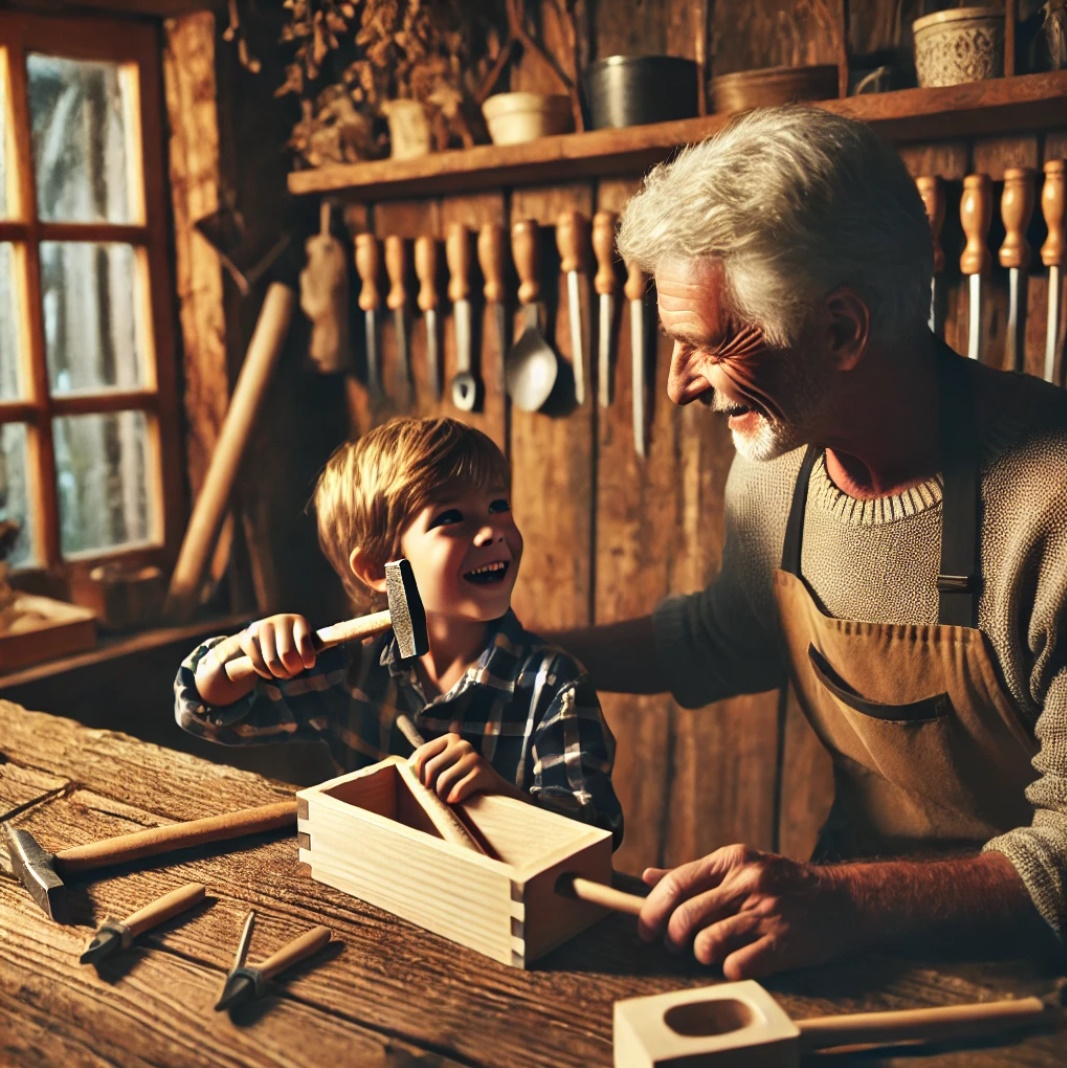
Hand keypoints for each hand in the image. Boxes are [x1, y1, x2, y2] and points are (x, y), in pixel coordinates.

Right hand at [227, 614, 317, 679]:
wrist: (263, 639)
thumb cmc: (293, 645)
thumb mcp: (307, 644)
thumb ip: (318, 647)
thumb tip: (339, 642)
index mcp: (299, 621)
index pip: (303, 639)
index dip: (307, 655)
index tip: (309, 665)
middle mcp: (280, 620)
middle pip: (287, 654)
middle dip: (292, 669)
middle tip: (293, 672)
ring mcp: (262, 627)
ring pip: (271, 661)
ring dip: (278, 673)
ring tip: (282, 673)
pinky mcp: (248, 636)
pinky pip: (257, 662)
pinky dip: (264, 672)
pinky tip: (268, 670)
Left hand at [411, 733, 509, 803]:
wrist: (495, 792)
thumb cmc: (463, 780)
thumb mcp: (447, 766)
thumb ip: (429, 763)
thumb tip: (400, 766)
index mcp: (450, 739)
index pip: (422, 755)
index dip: (417, 773)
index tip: (422, 785)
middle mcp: (462, 743)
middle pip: (431, 768)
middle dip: (430, 787)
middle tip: (436, 796)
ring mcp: (473, 756)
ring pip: (442, 781)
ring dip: (442, 796)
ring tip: (447, 799)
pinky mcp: (482, 772)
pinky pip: (457, 791)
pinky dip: (454, 799)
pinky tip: (458, 800)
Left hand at [638, 844, 857, 978]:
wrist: (843, 900)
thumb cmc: (784, 885)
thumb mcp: (740, 867)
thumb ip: (694, 874)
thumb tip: (648, 878)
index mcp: (731, 860)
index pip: (675, 883)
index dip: (653, 910)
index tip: (647, 929)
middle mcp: (747, 882)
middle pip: (685, 916)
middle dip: (672, 939)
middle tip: (676, 947)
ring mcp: (766, 913)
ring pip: (706, 943)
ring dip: (699, 956)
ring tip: (708, 954)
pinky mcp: (783, 944)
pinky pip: (736, 966)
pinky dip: (728, 971)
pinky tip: (736, 964)